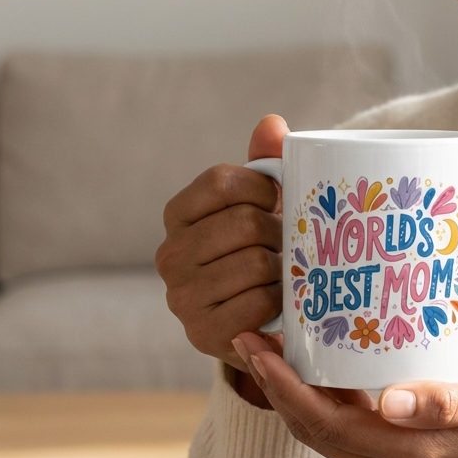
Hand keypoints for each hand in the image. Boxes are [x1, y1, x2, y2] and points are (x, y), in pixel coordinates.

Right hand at [156, 115, 288, 375]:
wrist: (256, 321)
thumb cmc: (259, 251)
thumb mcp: (260, 207)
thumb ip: (264, 164)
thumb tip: (272, 124)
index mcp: (178, 214)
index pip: (221, 182)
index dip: (263, 189)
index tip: (279, 202)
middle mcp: (169, 255)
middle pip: (244, 224)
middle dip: (278, 233)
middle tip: (287, 245)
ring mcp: (182, 297)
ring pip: (255, 263)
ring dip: (283, 269)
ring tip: (285, 273)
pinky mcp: (202, 334)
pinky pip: (257, 304)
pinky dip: (279, 301)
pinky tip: (280, 301)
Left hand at [231, 332, 457, 457]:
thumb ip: (446, 404)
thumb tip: (390, 400)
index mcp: (408, 456)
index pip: (326, 423)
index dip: (285, 388)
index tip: (258, 348)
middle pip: (313, 430)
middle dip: (275, 387)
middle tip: (249, 338)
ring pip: (325, 432)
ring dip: (293, 395)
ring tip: (273, 348)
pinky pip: (345, 431)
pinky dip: (321, 401)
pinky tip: (319, 369)